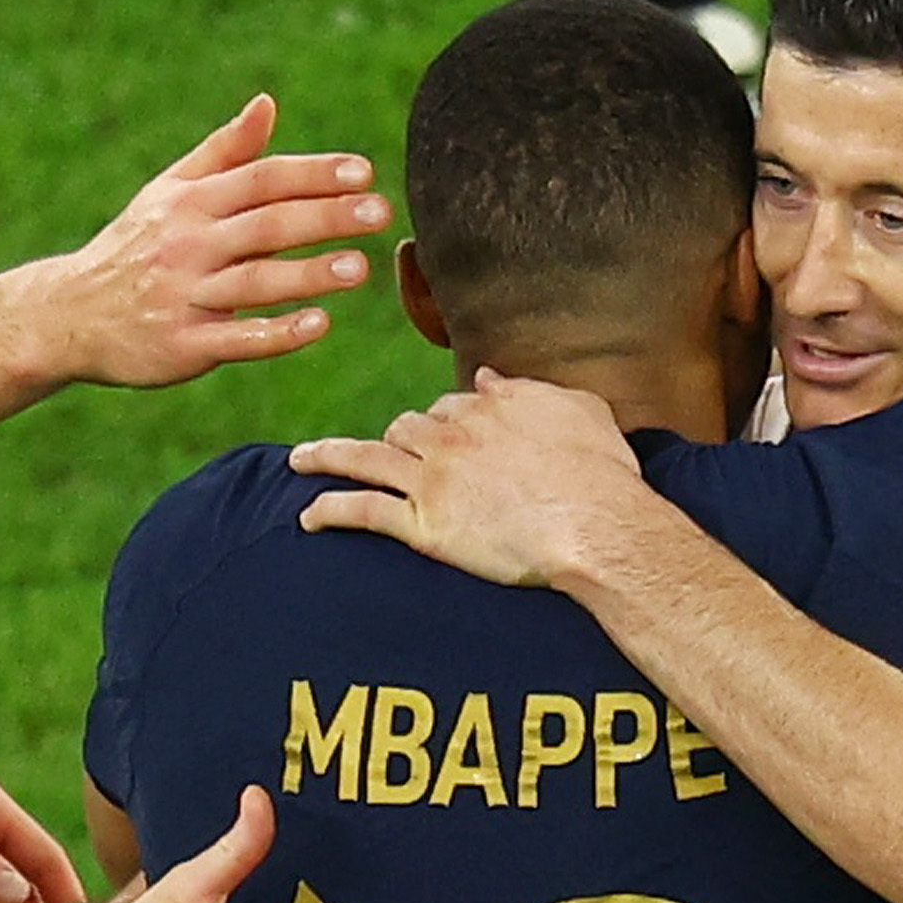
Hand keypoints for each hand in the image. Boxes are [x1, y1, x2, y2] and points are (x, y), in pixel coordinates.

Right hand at [40, 94, 394, 387]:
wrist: (68, 315)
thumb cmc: (134, 248)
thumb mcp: (168, 192)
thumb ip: (224, 152)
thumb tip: (268, 103)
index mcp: (191, 202)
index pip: (262, 179)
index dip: (314, 173)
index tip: (365, 171)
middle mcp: (188, 244)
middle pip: (266, 224)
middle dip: (325, 216)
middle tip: (381, 211)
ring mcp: (185, 295)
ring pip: (255, 281)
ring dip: (309, 273)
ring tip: (360, 267)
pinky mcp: (184, 344)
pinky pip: (237, 338)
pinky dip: (278, 333)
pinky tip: (319, 324)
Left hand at [289, 368, 644, 586]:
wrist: (598, 524)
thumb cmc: (601, 472)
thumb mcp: (579, 409)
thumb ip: (530, 390)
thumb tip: (492, 377)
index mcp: (488, 406)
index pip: (451, 404)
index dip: (447, 421)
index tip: (447, 436)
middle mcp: (452, 435)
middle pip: (406, 426)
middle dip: (396, 438)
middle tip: (391, 456)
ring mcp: (433, 480)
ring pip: (367, 457)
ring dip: (329, 455)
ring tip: (301, 460)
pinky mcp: (423, 525)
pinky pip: (363, 511)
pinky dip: (331, 509)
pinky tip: (308, 515)